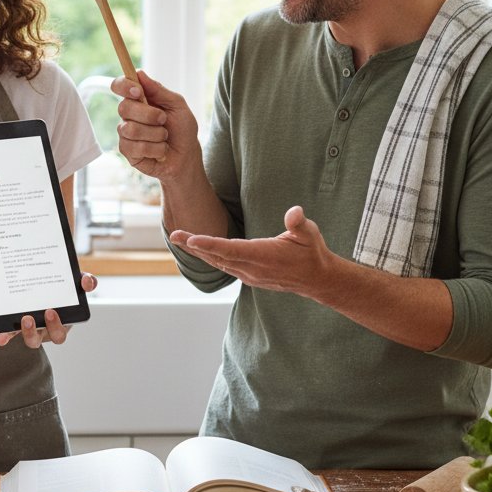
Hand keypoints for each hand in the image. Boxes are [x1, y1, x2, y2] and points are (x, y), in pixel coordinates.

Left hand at [0, 272, 96, 348]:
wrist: (39, 281)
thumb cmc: (60, 287)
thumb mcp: (73, 281)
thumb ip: (84, 280)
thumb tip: (87, 282)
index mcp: (62, 321)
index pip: (62, 330)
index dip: (58, 325)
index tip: (51, 311)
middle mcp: (48, 328)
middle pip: (50, 337)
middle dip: (48, 327)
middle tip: (45, 312)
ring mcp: (33, 328)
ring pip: (32, 339)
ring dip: (29, 332)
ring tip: (25, 319)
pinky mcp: (17, 326)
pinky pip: (12, 334)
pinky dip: (6, 336)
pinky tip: (1, 336)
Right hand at [112, 70, 200, 181]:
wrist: (186, 156)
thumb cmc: (182, 129)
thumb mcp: (177, 105)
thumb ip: (159, 90)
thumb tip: (139, 73)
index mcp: (138, 99)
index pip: (119, 86)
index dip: (123, 86)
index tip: (137, 91)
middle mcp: (128, 115)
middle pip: (124, 107)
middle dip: (149, 115)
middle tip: (163, 120)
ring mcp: (126, 133)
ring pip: (131, 129)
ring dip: (155, 134)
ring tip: (164, 138)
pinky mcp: (127, 151)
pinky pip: (135, 147)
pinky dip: (155, 149)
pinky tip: (160, 151)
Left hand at [169, 206, 330, 292]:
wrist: (317, 279)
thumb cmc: (312, 252)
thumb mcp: (310, 234)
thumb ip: (299, 223)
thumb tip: (295, 212)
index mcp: (263, 256)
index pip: (231, 249)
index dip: (210, 244)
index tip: (192, 239)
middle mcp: (252, 268)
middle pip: (217, 257)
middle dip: (194, 246)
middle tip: (174, 234)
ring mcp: (250, 275)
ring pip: (218, 263)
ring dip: (198, 252)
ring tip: (180, 240)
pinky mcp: (249, 277)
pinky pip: (224, 267)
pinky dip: (210, 257)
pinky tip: (199, 250)